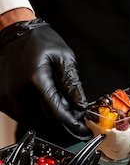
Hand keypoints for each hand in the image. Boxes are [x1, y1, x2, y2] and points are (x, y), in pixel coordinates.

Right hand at [0, 18, 90, 144]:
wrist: (13, 33)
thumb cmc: (39, 41)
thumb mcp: (64, 58)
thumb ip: (72, 84)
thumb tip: (81, 106)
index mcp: (36, 81)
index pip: (58, 114)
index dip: (74, 126)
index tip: (85, 131)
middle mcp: (18, 93)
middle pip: (46, 124)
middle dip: (66, 130)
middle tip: (80, 131)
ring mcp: (7, 99)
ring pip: (34, 124)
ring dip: (53, 128)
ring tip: (69, 124)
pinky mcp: (2, 100)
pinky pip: (23, 118)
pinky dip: (39, 121)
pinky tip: (52, 117)